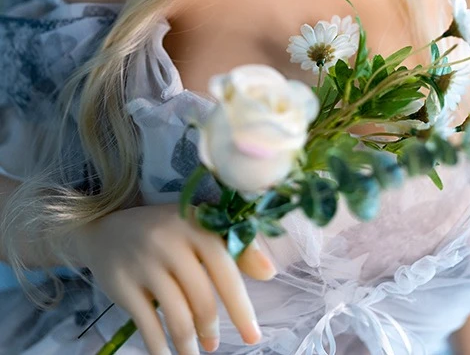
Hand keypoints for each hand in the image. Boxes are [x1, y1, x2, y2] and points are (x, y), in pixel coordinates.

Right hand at [71, 203, 275, 354]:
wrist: (105, 230)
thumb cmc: (165, 231)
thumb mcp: (198, 228)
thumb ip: (234, 247)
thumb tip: (270, 273)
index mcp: (195, 222)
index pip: (225, 266)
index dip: (241, 304)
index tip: (253, 335)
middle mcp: (169, 240)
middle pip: (202, 298)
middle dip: (213, 329)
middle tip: (216, 345)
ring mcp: (144, 263)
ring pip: (177, 316)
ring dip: (190, 343)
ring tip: (195, 352)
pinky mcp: (123, 285)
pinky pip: (148, 327)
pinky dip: (161, 349)